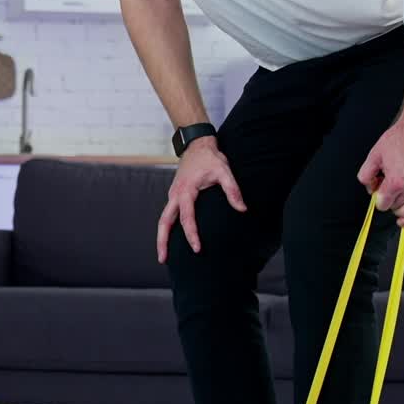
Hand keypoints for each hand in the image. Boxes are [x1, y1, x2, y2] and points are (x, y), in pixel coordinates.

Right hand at [158, 139, 245, 259]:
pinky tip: (170, 238)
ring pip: (163, 219)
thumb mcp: (224, 171)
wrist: (197, 145)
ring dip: (161, 236)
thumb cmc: (210, 158)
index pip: (187, 217)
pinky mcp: (174, 195)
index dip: (192, 234)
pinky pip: (167, 214)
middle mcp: (175, 194)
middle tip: (163, 259)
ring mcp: (172, 195)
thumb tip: (242, 209)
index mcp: (186, 190)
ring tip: (163, 255)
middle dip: (162, 241)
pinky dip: (166, 228)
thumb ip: (233, 190)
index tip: (197, 249)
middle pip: (164, 221)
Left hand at [357, 119, 403, 226]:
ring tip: (397, 189)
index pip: (381, 204)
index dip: (376, 195)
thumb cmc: (399, 140)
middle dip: (387, 198)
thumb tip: (370, 189)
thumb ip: (366, 175)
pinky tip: (403, 222)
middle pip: (392, 208)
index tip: (377, 185)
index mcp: (396, 182)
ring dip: (398, 205)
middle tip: (387, 182)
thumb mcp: (374, 155)